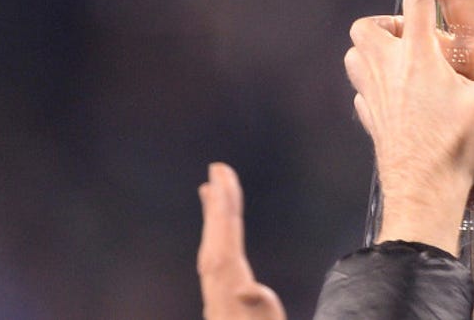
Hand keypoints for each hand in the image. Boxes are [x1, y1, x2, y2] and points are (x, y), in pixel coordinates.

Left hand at [197, 163, 285, 319]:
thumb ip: (261, 311)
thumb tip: (249, 288)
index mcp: (231, 295)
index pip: (225, 242)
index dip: (225, 208)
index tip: (222, 175)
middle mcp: (220, 294)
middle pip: (215, 241)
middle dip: (218, 204)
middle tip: (218, 168)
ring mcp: (220, 301)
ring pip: (212, 251)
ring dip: (214, 219)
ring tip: (212, 190)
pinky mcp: (225, 308)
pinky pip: (217, 264)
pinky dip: (218, 242)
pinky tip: (220, 238)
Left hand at [345, 0, 473, 254]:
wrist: (422, 196)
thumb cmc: (456, 149)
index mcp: (418, 59)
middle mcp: (388, 71)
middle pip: (368, 27)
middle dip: (389, 22)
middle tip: (420, 39)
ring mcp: (372, 97)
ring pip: (356, 55)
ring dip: (376, 51)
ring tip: (408, 65)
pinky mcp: (369, 121)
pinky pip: (362, 91)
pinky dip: (376, 85)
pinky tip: (400, 100)